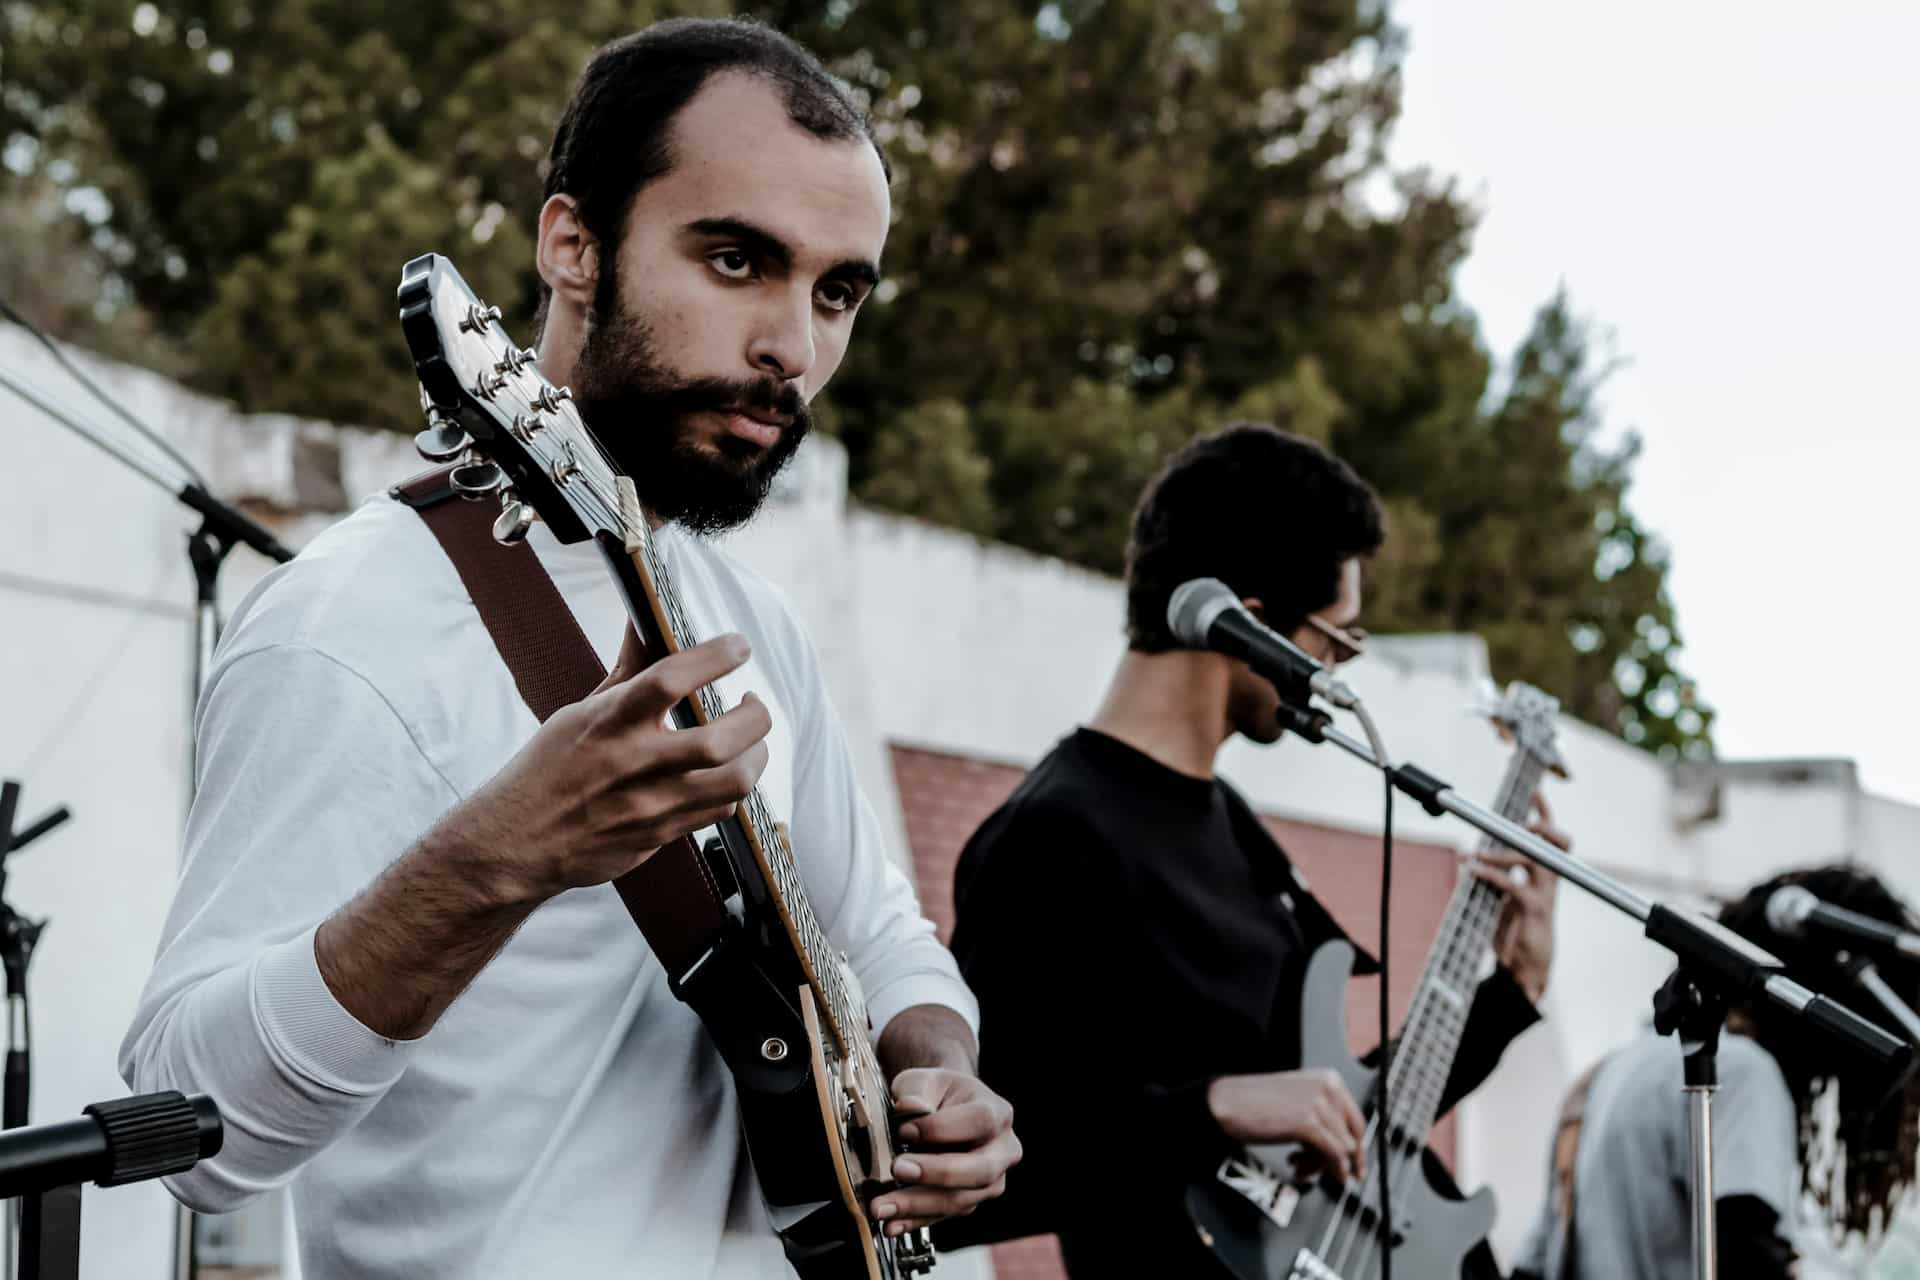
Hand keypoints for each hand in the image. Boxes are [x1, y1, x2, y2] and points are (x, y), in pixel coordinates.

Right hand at [450, 628, 771, 903]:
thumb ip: (627, 671)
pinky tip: (725, 774)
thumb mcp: (580, 712)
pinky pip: (719, 810)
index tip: (738, 646)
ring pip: (733, 781)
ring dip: (756, 755)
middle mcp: (633, 763)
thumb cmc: (547, 770)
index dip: (713, 657)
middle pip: (720, 740)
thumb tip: (643, 621)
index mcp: (609, 722)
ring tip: (751, 741)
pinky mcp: (660, 836)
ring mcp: (651, 805)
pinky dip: (733, 787)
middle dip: (755, 716)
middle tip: (753, 703)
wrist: (517, 843)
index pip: (669, 679)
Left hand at [869, 1069, 1020, 1236]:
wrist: (945, 1110)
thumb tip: (908, 1108)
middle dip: (935, 1173)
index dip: (941, 1128)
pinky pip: (945, 1216)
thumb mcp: (925, 1080)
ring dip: (918, 1206)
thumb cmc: (937, 1094)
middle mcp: (1002, 1150)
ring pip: (961, 1200)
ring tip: (881, 1206)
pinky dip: (915, 1221)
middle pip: (979, 1170)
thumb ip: (916, 1090)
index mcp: (997, 1113)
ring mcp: (990, 1181)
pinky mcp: (971, 1202)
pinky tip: (892, 1223)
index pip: (978, 1122)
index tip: (903, 1130)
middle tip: (898, 1169)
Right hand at [1207, 1068, 1366, 1182]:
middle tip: (1342, 1178)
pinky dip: (1324, 1169)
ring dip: (1321, 1165)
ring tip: (1299, 1166)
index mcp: (1328, 1079)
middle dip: (1348, 1161)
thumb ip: (1322, 1117)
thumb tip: (1343, 1148)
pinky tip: (1302, 1171)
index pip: (1355, 1119)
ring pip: (1342, 1149)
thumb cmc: (1255, 1104)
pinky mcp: (1309, 1123)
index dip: (1357, 1148)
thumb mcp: (1298, 1103)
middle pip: (1354, 1136)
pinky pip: (1333, 1155)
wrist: (1227, 1103)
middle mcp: (1329, 1088)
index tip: (1356, 1165)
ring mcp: (1320, 1105)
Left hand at [1471, 793, 1566, 1002]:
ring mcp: (1544, 895)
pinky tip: (1470, 869)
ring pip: (1533, 859)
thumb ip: (1497, 876)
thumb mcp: (1504, 899)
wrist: (1523, 970)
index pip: (1551, 839)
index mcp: (1544, 876)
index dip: (1545, 813)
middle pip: (1558, 843)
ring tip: (1473, 852)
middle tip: (1519, 820)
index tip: (1534, 791)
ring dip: (1500, 851)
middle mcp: (1549, 881)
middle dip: (1542, 824)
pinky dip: (1489, 874)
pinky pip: (1512, 885)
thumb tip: (1472, 854)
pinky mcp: (1533, 910)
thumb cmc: (1515, 933)